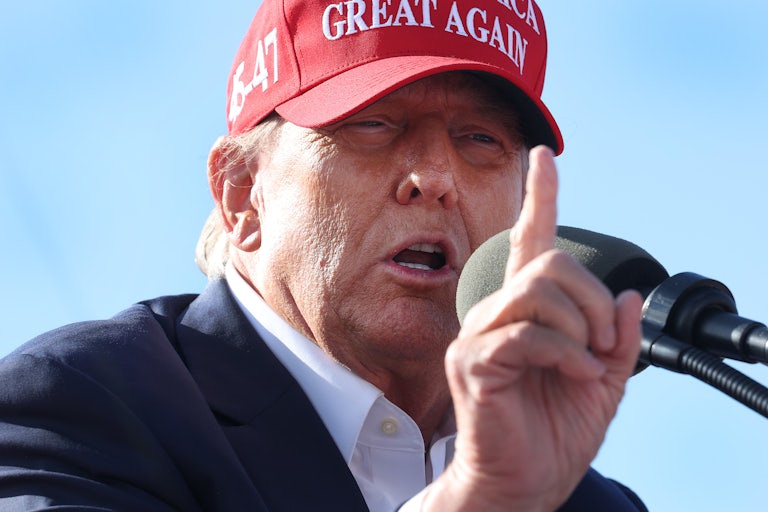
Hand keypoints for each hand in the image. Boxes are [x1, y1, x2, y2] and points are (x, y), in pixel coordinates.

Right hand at [425, 146, 642, 511]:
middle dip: (593, 299)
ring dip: (581, 326)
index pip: (528, 241)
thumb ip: (616, 338)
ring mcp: (478, 335)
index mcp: (524, 313)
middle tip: (603, 341)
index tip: (543, 157)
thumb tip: (629, 297)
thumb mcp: (602, 380)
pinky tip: (576, 375)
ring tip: (587, 363)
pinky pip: (528, 333)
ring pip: (538, 291)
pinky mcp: (472, 362)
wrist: (523, 483)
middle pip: (549, 263)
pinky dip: (567, 353)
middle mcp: (495, 313)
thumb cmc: (552, 434)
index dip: (538, 197)